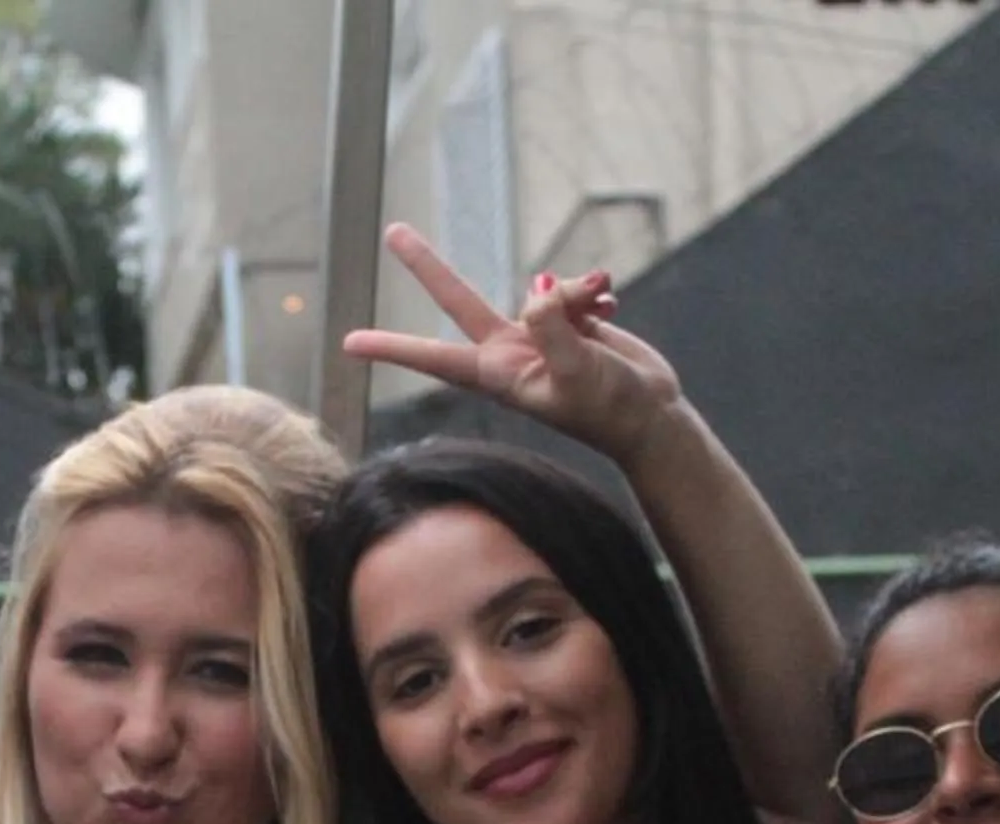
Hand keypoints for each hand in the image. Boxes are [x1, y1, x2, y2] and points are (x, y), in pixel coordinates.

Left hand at [341, 222, 684, 464]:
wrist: (651, 415)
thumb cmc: (610, 408)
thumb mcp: (578, 371)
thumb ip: (551, 327)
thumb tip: (534, 289)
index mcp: (499, 374)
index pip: (434, 359)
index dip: (392, 349)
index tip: (348, 345)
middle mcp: (509, 350)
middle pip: (458, 298)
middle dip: (428, 265)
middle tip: (392, 230)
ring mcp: (537, 332)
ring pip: (543, 288)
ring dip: (574, 291)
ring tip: (604, 308)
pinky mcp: (566, 319)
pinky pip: (572, 288)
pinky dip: (594, 292)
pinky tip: (612, 308)